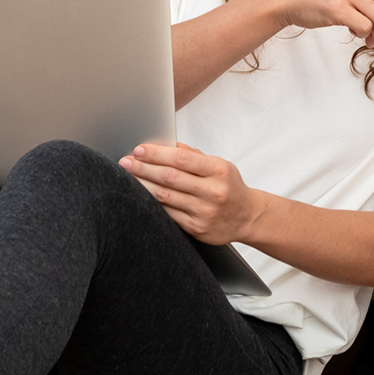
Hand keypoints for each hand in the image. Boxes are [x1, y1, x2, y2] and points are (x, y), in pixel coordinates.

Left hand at [119, 143, 262, 243]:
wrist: (247, 217)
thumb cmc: (230, 187)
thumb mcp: (220, 166)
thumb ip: (195, 156)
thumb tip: (168, 146)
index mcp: (218, 170)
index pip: (182, 159)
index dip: (157, 154)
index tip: (139, 149)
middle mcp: (212, 191)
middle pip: (170, 177)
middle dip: (144, 168)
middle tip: (125, 162)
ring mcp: (204, 212)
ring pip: (166, 197)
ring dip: (143, 186)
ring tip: (127, 177)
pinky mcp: (197, 228)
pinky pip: (169, 214)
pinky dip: (152, 204)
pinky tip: (141, 196)